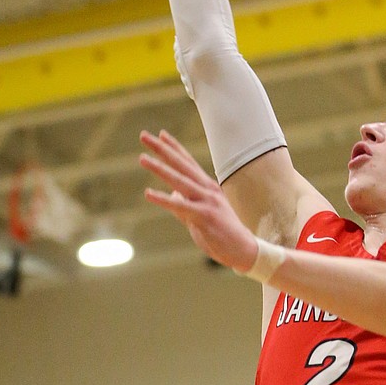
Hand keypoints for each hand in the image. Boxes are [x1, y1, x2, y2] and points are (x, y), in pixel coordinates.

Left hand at [141, 130, 257, 271]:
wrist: (243, 250)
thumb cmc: (222, 233)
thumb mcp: (201, 214)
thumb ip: (185, 204)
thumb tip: (172, 195)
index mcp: (207, 187)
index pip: (188, 162)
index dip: (174, 147)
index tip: (160, 134)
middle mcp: (207, 189)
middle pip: (181, 164)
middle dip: (162, 149)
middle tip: (144, 135)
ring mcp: (206, 201)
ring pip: (179, 181)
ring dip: (160, 168)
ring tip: (142, 158)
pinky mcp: (205, 216)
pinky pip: (180, 206)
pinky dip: (164, 199)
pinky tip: (148, 193)